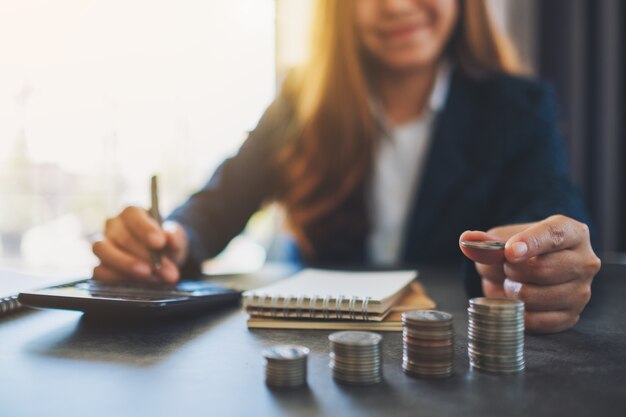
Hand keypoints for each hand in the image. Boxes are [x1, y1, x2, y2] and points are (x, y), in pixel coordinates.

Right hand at [92, 206, 188, 283]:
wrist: (161, 260)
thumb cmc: (166, 244)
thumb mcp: (175, 239)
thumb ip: (174, 237)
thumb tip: (169, 237)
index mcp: (131, 213)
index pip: (132, 215)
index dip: (145, 229)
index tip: (160, 243)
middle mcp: (113, 226)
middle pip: (123, 238)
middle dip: (147, 257)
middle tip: (166, 271)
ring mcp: (103, 245)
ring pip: (104, 251)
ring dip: (127, 265)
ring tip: (150, 276)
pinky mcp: (99, 266)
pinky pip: (99, 271)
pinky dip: (117, 278)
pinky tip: (136, 283)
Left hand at [459, 215, 600, 332]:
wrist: (529, 272)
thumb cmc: (519, 250)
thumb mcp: (502, 240)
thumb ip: (488, 243)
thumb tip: (467, 241)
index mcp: (572, 232)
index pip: (554, 235)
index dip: (529, 243)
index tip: (509, 252)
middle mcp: (585, 261)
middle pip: (541, 269)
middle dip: (512, 270)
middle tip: (508, 269)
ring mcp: (581, 291)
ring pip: (535, 296)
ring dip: (512, 292)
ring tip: (513, 283)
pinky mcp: (571, 316)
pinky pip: (536, 320)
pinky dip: (518, 312)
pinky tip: (517, 301)